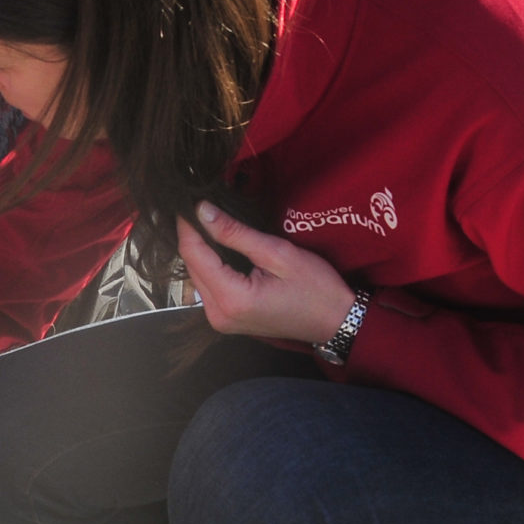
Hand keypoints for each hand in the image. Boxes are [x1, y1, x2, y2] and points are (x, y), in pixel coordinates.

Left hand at [175, 202, 355, 345]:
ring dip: (201, 251)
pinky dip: (211, 267)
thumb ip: (235, 234)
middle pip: (191, 267)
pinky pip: (208, 287)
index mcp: (231, 299)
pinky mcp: (225, 320)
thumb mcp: (278, 253)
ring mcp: (220, 321)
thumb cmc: (316, 288)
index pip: (194, 255)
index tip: (191, 201)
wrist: (335, 321)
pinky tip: (220, 249)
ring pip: (197, 277)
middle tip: (202, 208)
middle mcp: (218, 315)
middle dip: (193, 237)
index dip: (188, 226)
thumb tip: (203, 212)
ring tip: (211, 223)